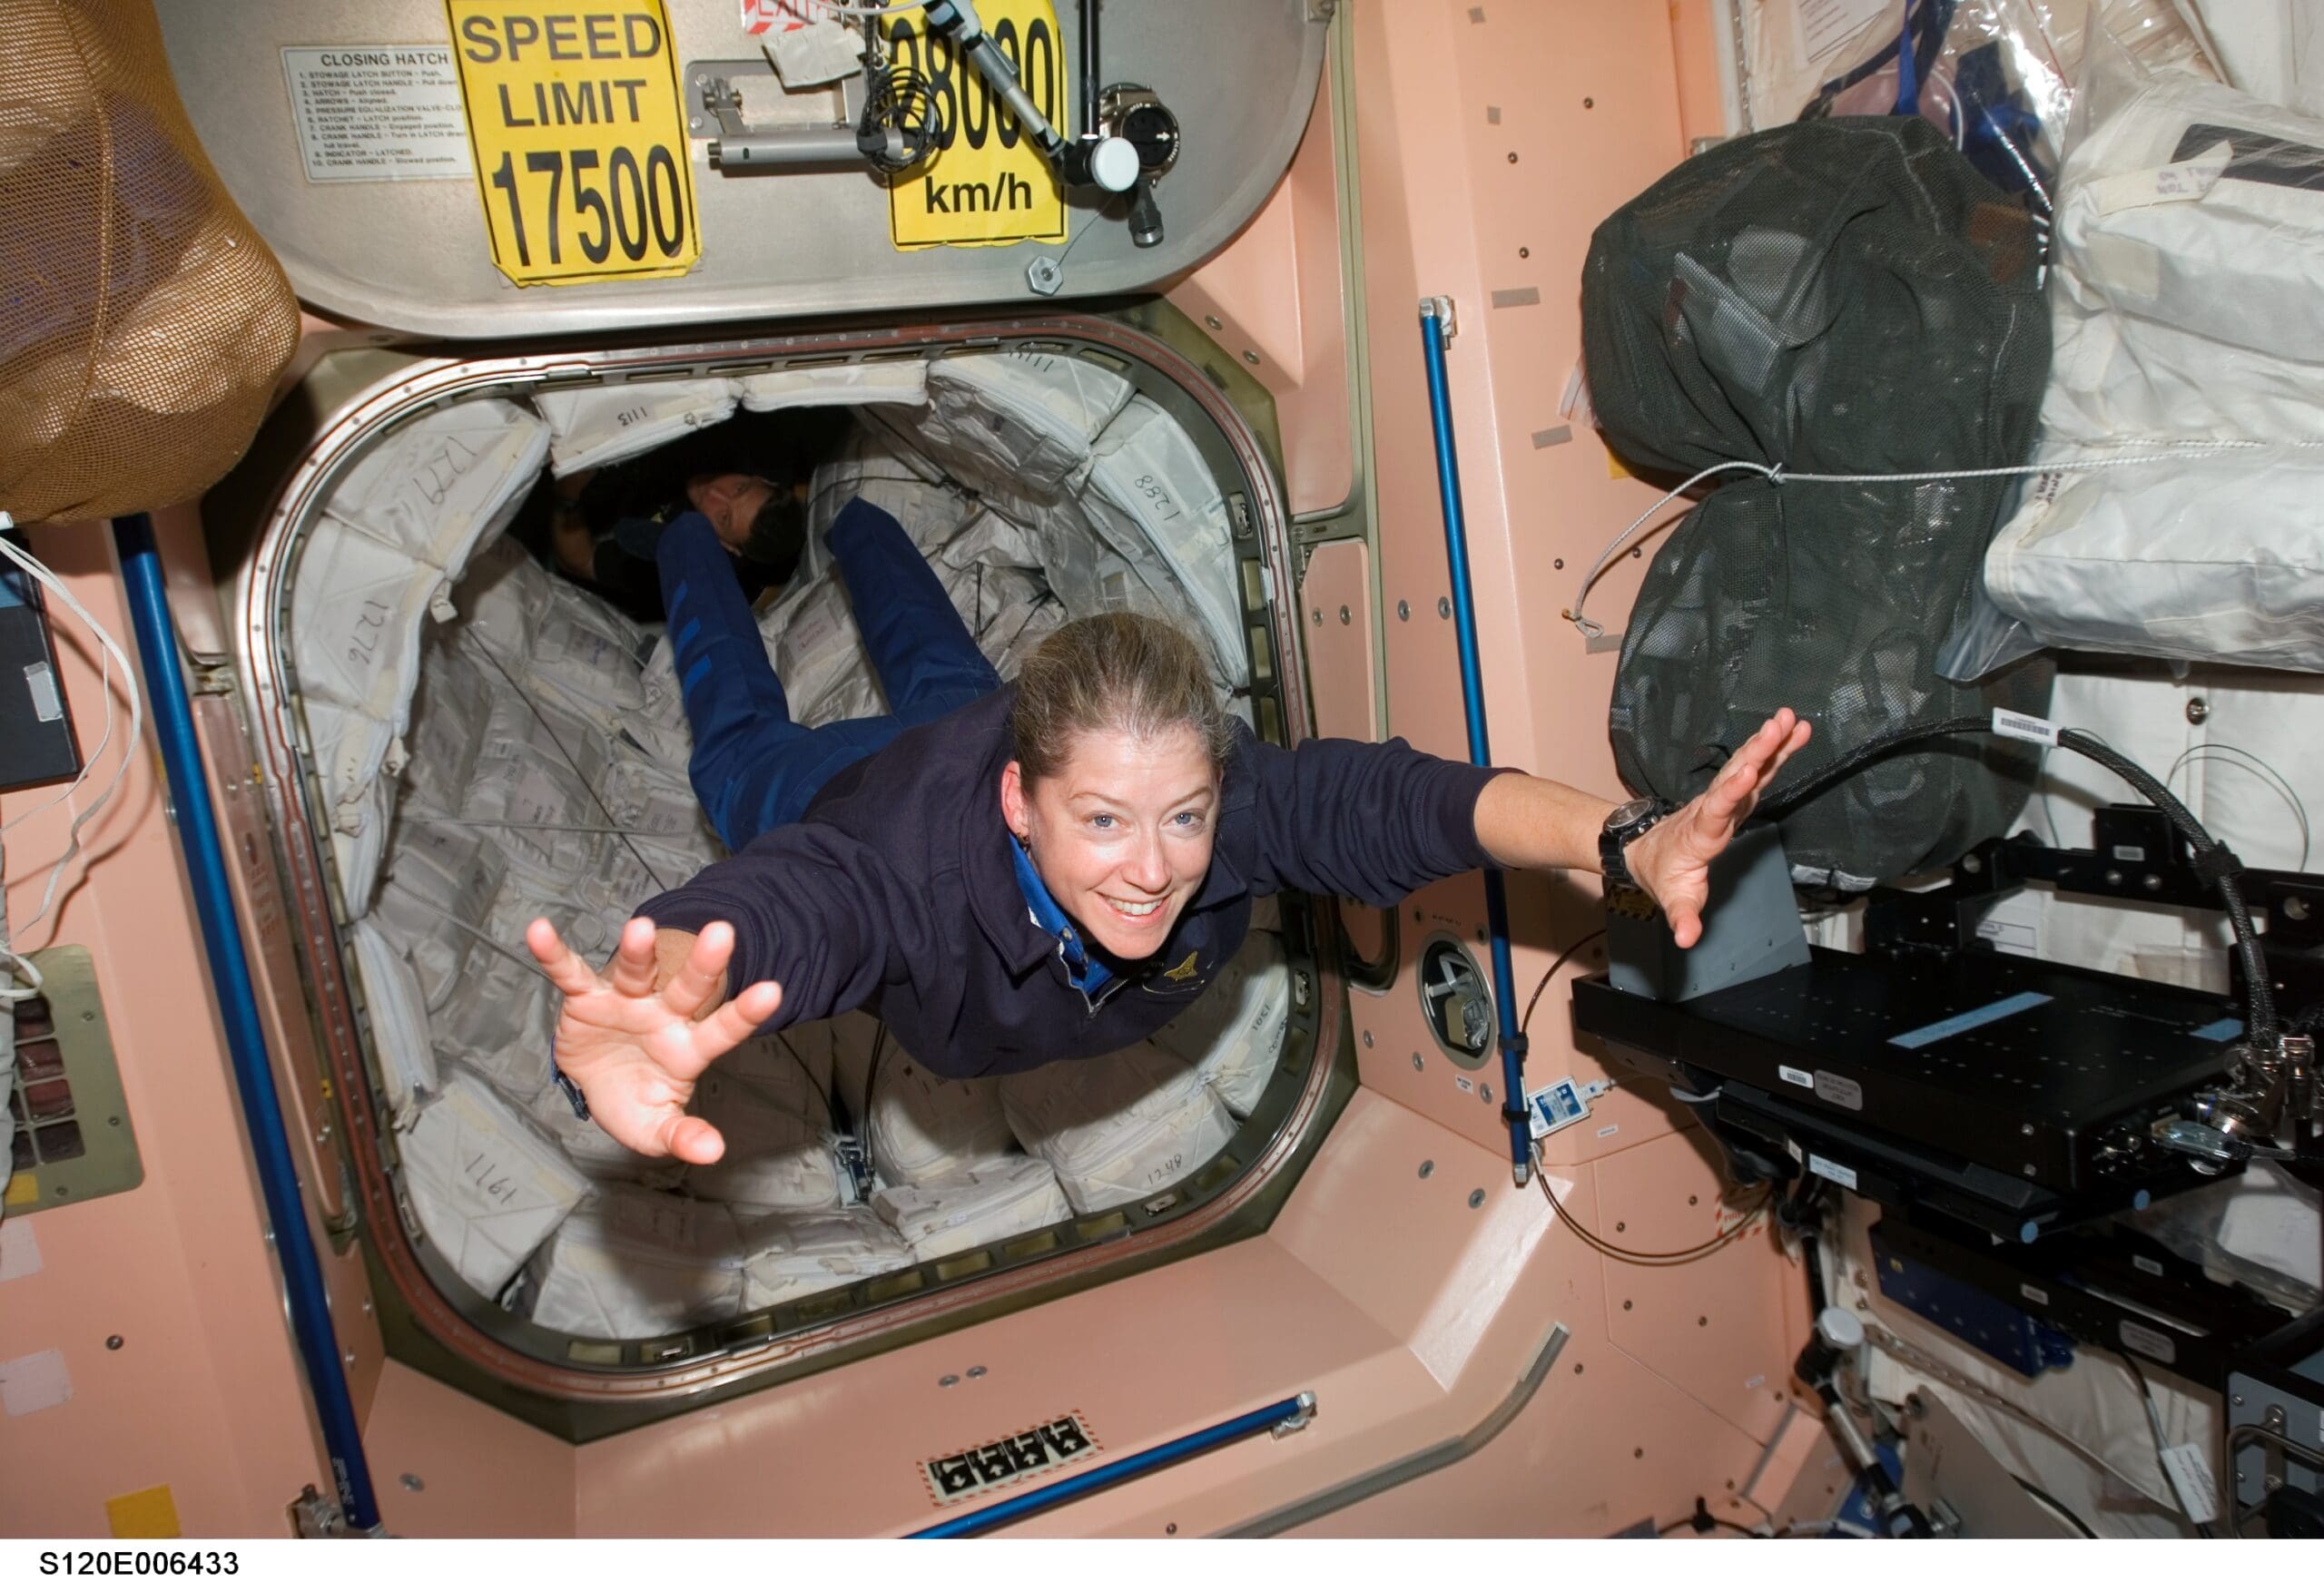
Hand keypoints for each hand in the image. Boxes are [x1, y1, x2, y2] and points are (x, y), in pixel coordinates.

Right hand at [524, 917, 781, 1162]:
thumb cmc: (636, 1101)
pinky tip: (538, 931)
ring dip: (637, 952)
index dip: (745, 1013)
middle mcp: (663, 1016)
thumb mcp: (656, 1126)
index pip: (722, 1031)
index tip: (773, 991)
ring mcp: (625, 1001)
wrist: (597, 1085)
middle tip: (722, 933)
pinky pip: (570, 973)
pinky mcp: (586, 998)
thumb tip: (713, 1152)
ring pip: (636, 972)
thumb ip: (681, 1136)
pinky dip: (554, 954)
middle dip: (703, 964)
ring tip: (640, 929)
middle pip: (688, 988)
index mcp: (687, 1048)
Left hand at [1624, 709, 1812, 948]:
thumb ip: (1682, 916)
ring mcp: (1723, 797)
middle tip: (1777, 726)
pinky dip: (1774, 750)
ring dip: (1768, 742)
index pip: (1716, 809)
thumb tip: (1686, 937)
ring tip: (1788, 718)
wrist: (1646, 850)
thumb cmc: (1663, 873)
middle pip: (1736, 777)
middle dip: (1757, 752)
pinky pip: (1756, 768)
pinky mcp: (1734, 794)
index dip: (1731, 792)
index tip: (1747, 771)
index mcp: (1700, 832)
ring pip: (1747, 765)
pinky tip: (1793, 731)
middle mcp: (1713, 807)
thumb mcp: (1672, 899)